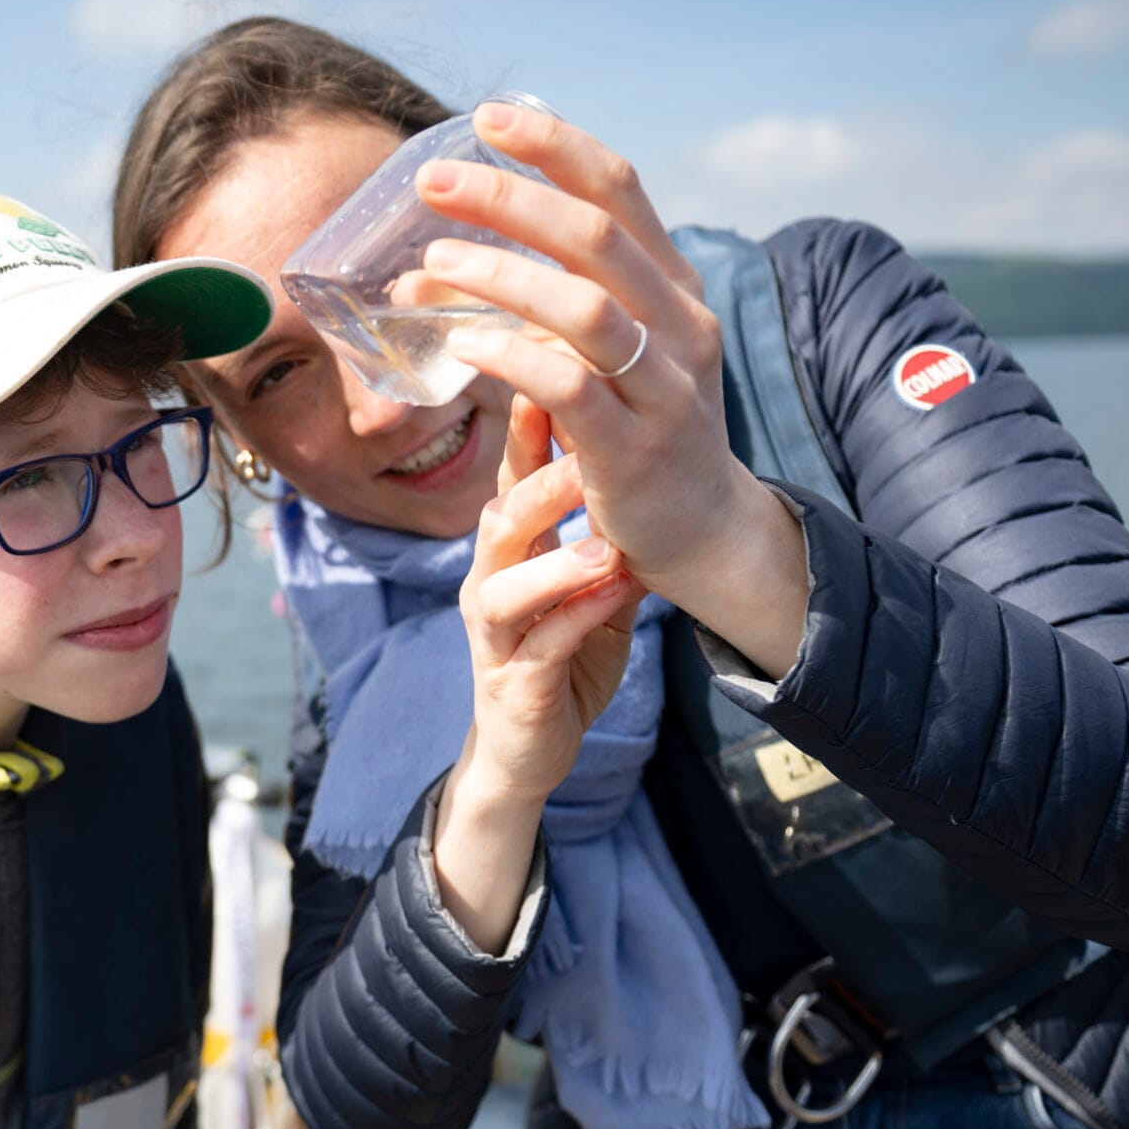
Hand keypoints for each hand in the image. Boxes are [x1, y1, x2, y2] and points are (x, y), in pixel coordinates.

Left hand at [400, 99, 807, 676]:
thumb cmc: (636, 432)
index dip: (555, 147)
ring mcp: (664, 388)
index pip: (620, 190)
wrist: (700, 533)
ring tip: (431, 263)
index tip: (488, 118)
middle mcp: (679, 325)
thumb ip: (550, 302)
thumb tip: (445, 257)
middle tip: (433, 181)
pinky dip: (511, 356)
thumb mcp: (608, 353)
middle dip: (510, 199)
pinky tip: (461, 343)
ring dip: (500, 276)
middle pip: (596, 236)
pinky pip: (570, 387)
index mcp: (671, 287)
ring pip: (584, 307)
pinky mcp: (635, 450)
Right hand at [457, 395, 645, 806]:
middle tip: (587, 447)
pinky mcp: (514, 684)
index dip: (532, 430)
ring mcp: (495, 636)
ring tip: (604, 541)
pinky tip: (615, 597)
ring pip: (505, 584)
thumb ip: (605, 533)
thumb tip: (639, 466)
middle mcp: (489, 583)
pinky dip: (577, 619)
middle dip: (540, 482)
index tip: (565, 376)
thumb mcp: (589, 587)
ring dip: (556, 559)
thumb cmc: (561, 657)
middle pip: (501, 518)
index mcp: (508, 553)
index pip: (515, 479)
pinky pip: (542, 645)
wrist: (527, 751)